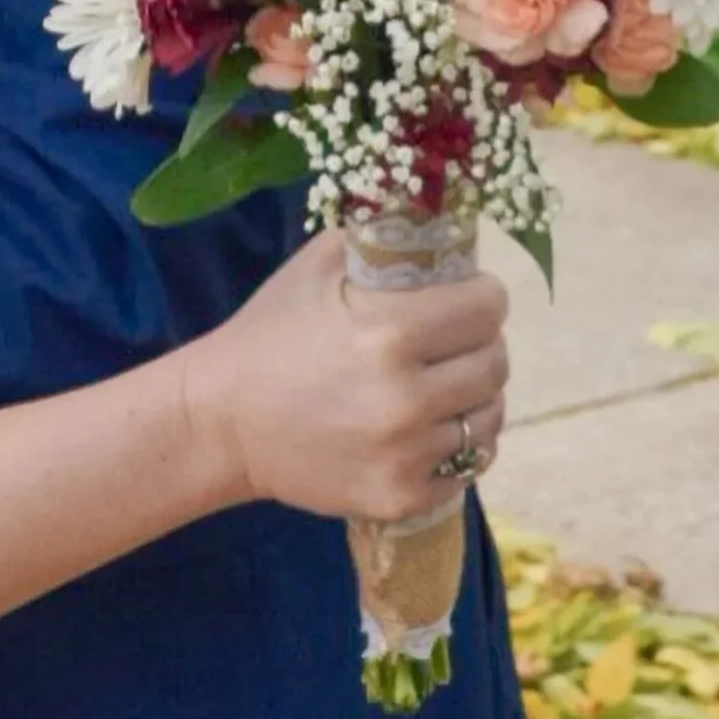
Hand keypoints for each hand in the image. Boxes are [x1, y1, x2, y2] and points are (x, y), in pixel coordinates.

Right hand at [183, 232, 509, 526]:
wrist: (222, 421)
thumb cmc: (269, 334)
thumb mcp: (312, 268)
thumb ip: (373, 241)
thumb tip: (428, 222)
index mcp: (388, 333)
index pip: (485, 310)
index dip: (484, 295)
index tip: (474, 293)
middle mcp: (406, 398)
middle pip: (495, 365)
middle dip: (484, 343)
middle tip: (458, 339)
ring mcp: (407, 454)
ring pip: (489, 419)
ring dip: (476, 397)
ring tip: (447, 385)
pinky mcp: (403, 496)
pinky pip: (468, 468)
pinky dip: (458, 446)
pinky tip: (431, 428)